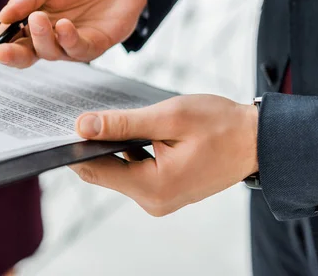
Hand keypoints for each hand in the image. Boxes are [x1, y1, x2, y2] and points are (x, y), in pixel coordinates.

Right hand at [0, 0, 146, 67]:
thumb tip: (3, 16)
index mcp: (31, 19)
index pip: (9, 38)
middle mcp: (47, 36)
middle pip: (25, 54)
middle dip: (11, 55)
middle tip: (0, 51)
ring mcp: (69, 44)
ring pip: (48, 52)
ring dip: (40, 38)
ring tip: (37, 18)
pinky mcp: (92, 46)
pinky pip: (76, 49)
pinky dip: (67, 39)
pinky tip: (64, 25)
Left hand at [70, 94, 258, 216]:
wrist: (258, 141)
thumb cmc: (221, 125)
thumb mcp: (169, 117)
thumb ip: (123, 124)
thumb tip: (82, 127)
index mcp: (153, 186)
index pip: (95, 170)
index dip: (74, 148)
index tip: (59, 127)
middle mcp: (153, 200)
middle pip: (104, 172)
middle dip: (90, 146)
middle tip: (80, 117)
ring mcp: (159, 199)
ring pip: (118, 171)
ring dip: (109, 147)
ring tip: (107, 120)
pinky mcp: (164, 190)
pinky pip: (134, 172)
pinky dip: (126, 152)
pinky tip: (129, 132)